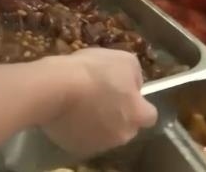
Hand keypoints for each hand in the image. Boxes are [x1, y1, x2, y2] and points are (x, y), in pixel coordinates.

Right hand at [41, 49, 157, 156]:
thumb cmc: (93, 71)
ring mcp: (98, 144)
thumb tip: (132, 86)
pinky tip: (68, 111)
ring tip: (80, 102)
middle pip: (126, 126)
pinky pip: (80, 137)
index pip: (149, 115)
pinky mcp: (74, 147)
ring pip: (103, 133)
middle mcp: (122, 135)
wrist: (56, 87)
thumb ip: (135, 75)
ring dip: (97, 121)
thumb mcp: (123, 59)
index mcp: (137, 115)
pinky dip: (77, 127)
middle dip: (117, 115)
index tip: (124, 91)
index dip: (138, 103)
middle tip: (100, 96)